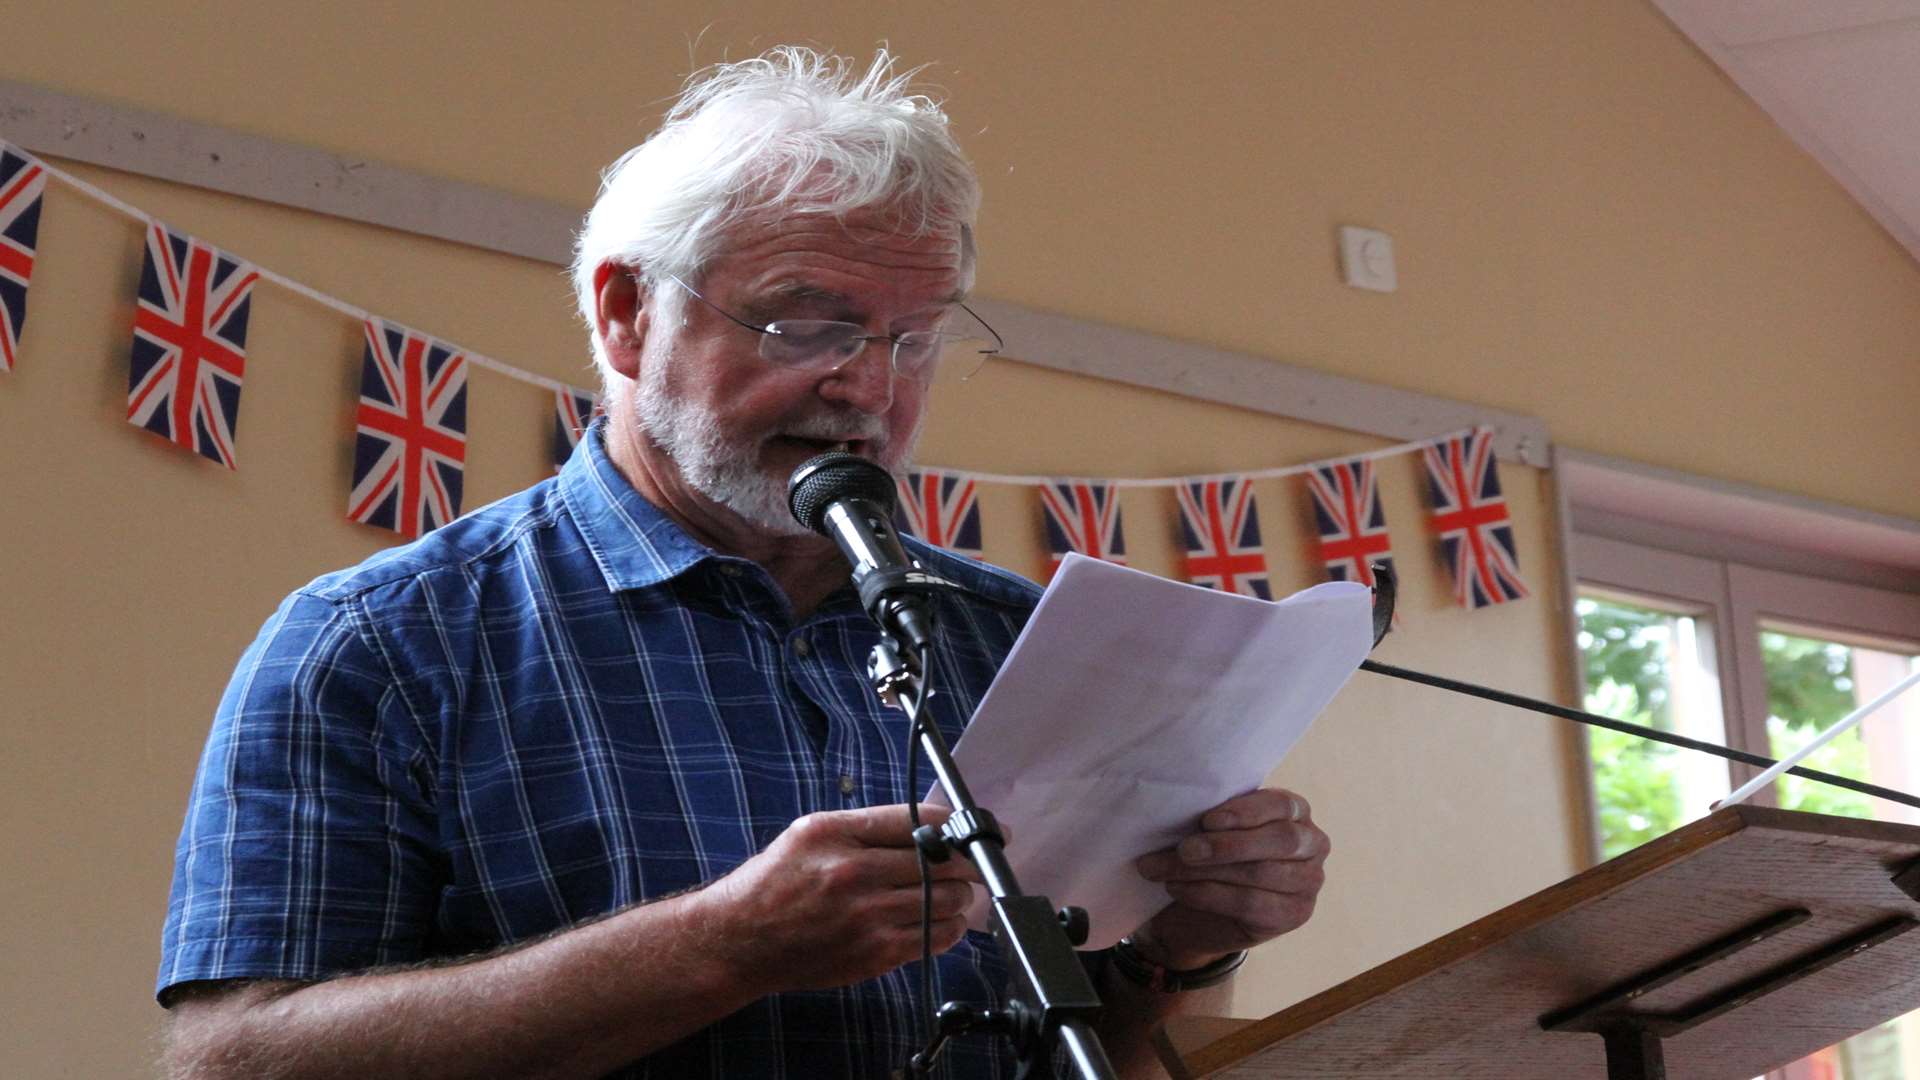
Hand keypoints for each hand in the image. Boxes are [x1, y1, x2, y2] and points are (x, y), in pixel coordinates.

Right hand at [695, 803, 978, 992]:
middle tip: (971, 862)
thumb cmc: (776, 882)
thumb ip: (868, 826)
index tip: (980, 827)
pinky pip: (936, 937)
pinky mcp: (874, 955)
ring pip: (948, 900)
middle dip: (966, 861)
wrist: (741, 940)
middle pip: (943, 861)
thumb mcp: (811, 833)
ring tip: (951, 891)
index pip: (921, 820)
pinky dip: (950, 926)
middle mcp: (853, 873)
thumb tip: (931, 825)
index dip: (960, 822)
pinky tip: (941, 919)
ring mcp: (866, 917)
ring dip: (960, 895)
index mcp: (837, 834)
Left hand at [1131, 788, 1328, 968]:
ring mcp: (1309, 882)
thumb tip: (1179, 808)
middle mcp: (1313, 843)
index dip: (1246, 812)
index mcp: (1296, 810)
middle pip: (1278, 841)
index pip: (1282, 805)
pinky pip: (1249, 903)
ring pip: (1259, 874)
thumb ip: (1214, 818)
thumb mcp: (1216, 828)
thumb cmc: (1213, 854)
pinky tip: (1177, 888)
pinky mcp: (1294, 915)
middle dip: (1226, 846)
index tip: (1207, 820)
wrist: (1205, 909)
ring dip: (1204, 872)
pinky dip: (1207, 895)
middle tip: (1184, 850)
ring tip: (1164, 870)